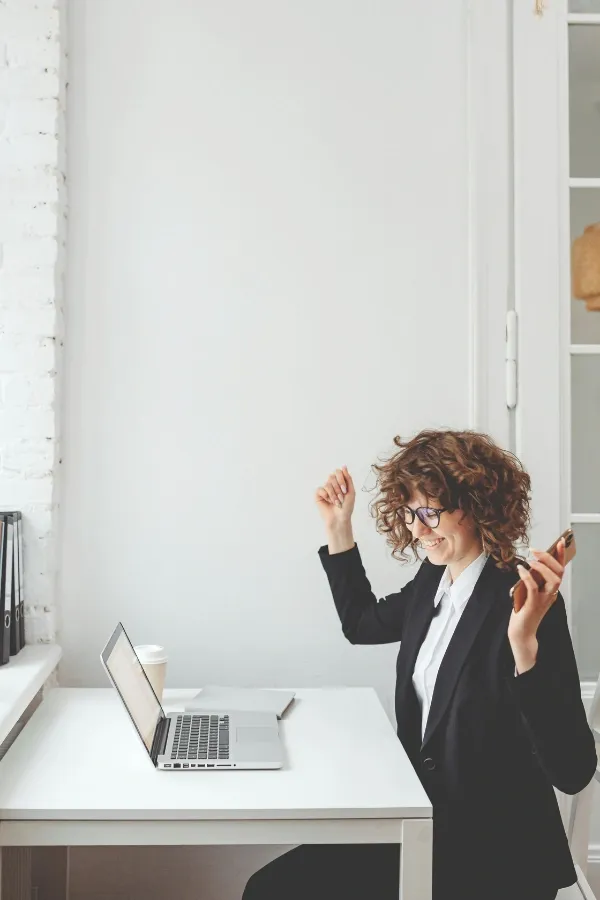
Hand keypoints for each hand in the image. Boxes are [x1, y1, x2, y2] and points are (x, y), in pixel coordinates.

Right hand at [315, 466, 355, 528]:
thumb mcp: (351, 492)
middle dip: (338, 488)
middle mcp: (332, 484)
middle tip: (341, 498)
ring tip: (336, 502)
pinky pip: (321, 489)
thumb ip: (348, 478)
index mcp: (340, 482)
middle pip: (332, 476)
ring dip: (334, 494)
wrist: (340, 519)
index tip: (344, 490)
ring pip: (327, 484)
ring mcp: (325, 489)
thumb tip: (344, 466)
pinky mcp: (318, 494)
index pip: (338, 472)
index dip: (341, 479)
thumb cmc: (347, 507)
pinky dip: (327, 496)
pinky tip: (328, 502)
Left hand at [508, 538, 565, 668]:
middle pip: (558, 573)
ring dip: (542, 567)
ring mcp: (544, 600)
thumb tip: (528, 563)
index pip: (560, 570)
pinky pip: (534, 588)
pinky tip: (520, 569)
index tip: (561, 541)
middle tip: (536, 550)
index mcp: (550, 590)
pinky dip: (528, 577)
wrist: (521, 632)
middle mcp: (550, 594)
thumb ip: (532, 580)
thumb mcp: (529, 592)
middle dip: (550, 558)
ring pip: (552, 580)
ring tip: (531, 559)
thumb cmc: (523, 611)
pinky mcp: (533, 605)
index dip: (561, 555)